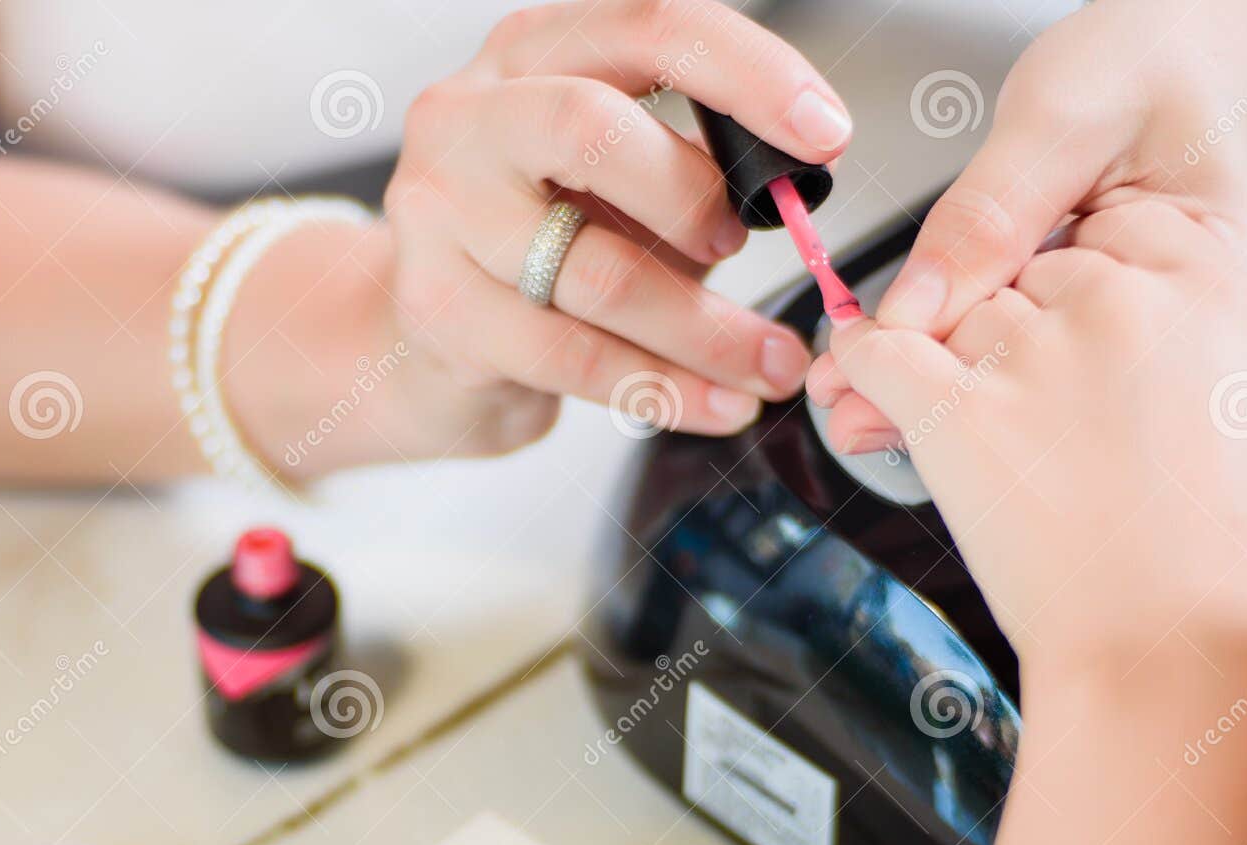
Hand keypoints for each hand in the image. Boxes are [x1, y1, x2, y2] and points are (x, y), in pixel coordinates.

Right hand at [375, 0, 850, 456]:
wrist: (422, 340)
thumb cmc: (534, 247)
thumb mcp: (613, 183)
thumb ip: (684, 169)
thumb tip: (792, 200)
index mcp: (535, 55)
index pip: (647, 27)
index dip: (747, 75)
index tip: (824, 134)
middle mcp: (472, 117)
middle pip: (591, 130)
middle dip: (695, 199)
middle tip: (742, 250)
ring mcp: (441, 213)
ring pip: (594, 270)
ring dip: (706, 332)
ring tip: (769, 365)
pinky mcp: (438, 310)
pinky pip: (572, 356)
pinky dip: (664, 389)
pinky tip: (717, 406)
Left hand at [818, 0, 1246, 451]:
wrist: (1186, 34)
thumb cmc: (1153, 59)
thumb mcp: (1062, 124)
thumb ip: (989, 216)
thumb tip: (914, 312)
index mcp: (1212, 279)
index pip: (1062, 350)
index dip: (950, 371)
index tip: (863, 384)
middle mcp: (1181, 319)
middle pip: (1039, 376)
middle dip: (933, 396)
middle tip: (841, 404)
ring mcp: (1143, 323)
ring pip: (1024, 369)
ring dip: (934, 384)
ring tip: (852, 401)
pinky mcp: (1101, 312)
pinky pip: (1022, 343)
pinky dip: (956, 352)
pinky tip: (896, 376)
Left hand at [828, 202, 1246, 673]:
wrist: (1181, 646)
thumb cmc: (1230, 550)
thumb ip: (1200, 329)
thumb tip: (1163, 317)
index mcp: (1214, 282)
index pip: (1114, 227)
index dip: (1086, 272)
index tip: (1079, 312)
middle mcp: (1118, 301)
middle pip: (1028, 271)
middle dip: (1024, 326)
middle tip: (1044, 404)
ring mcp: (1032, 354)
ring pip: (958, 314)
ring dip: (959, 362)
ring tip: (1002, 440)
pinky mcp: (957, 412)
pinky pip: (880, 351)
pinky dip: (857, 361)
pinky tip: (855, 372)